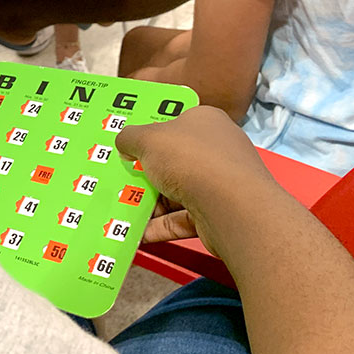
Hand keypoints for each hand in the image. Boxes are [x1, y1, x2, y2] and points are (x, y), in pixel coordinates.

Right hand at [116, 106, 278, 256]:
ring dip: (149, 202)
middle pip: (173, 159)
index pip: (175, 122)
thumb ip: (130, 137)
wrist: (231, 208)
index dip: (151, 131)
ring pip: (175, 191)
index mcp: (205, 122)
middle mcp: (216, 150)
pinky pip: (180, 218)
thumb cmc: (193, 161)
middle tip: (122, 176)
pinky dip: (159, 226)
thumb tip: (125, 143)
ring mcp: (218, 183)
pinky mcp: (216, 213)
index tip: (131, 142)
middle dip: (146, 171)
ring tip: (122, 207)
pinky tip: (137, 231)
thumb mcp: (147, 139)